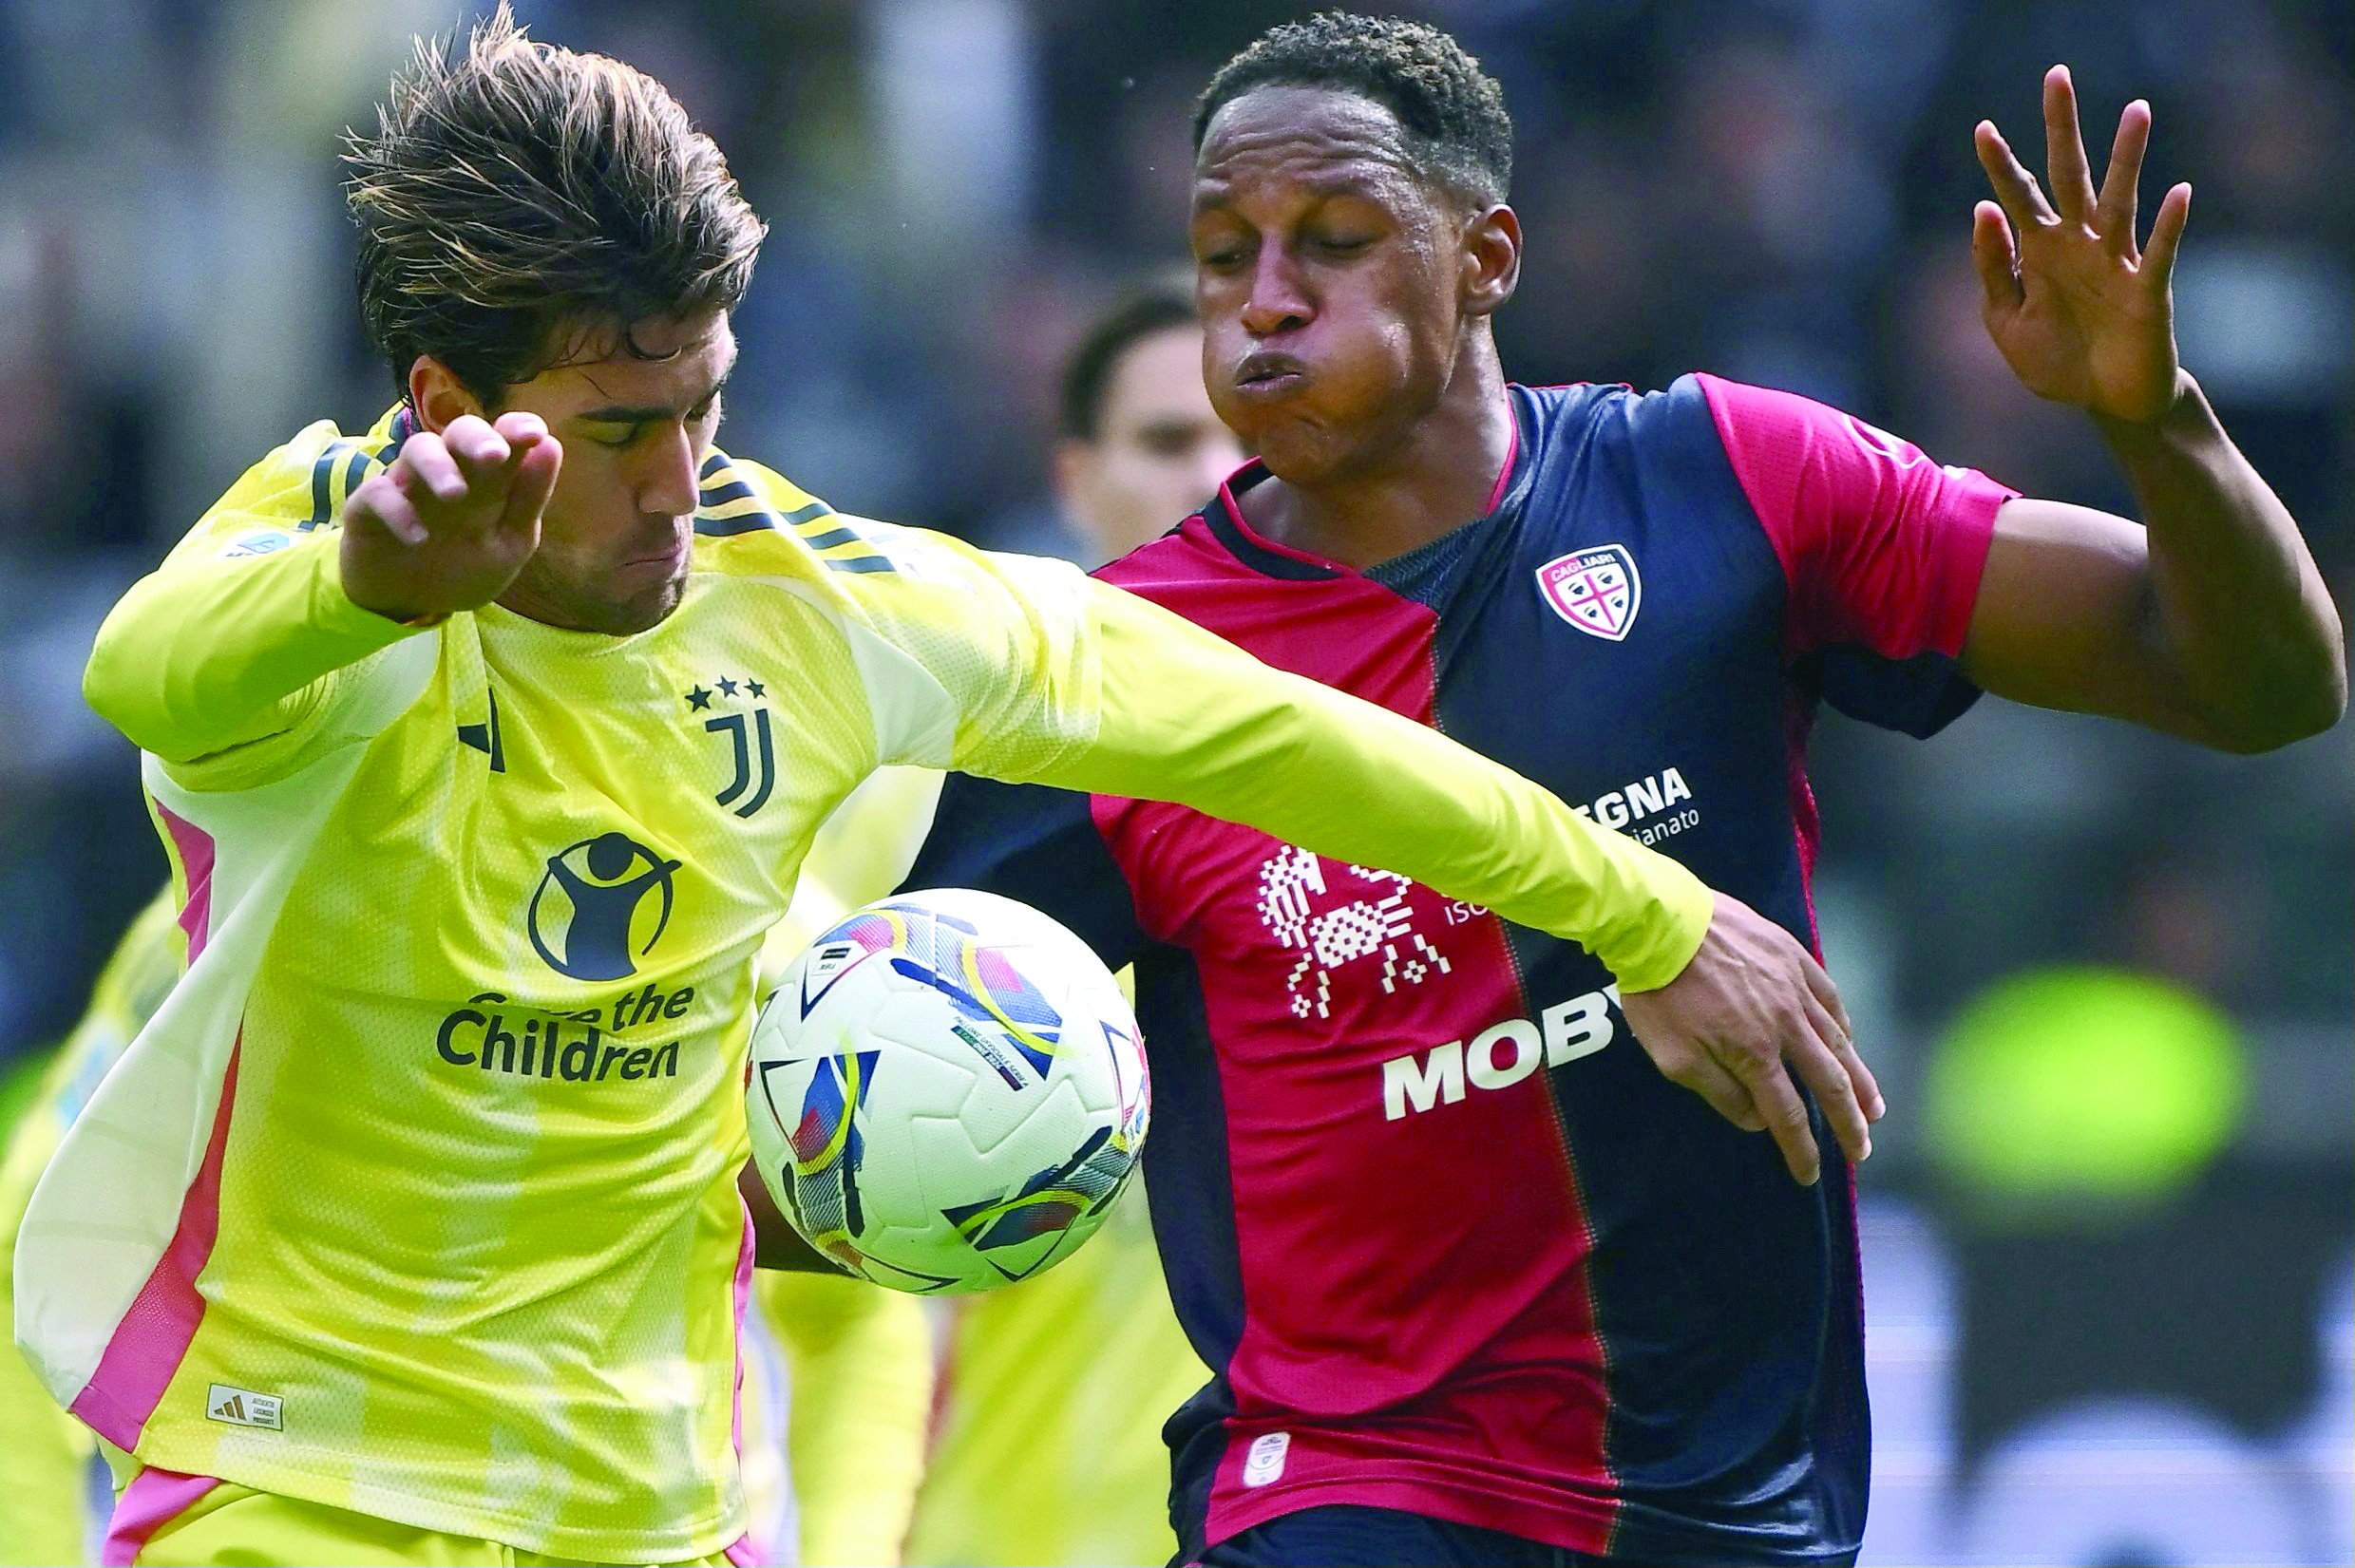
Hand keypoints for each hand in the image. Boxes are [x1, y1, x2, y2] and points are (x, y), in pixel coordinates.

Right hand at [341, 412, 560, 622]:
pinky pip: (378, 494)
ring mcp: (408, 484)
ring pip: (419, 449)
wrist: (410, 604)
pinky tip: (417, 537)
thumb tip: (551, 446)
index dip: (517, 428)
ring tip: (455, 494)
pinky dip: (398, 511)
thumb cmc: (463, 566)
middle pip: (459, 433)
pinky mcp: (369, 505)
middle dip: (477, 438)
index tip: (535, 433)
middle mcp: (449, 470)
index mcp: (488, 478)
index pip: (503, 438)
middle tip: (494, 455)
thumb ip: (529, 500)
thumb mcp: (508, 544)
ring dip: (438, 467)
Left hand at [1619, 893, 1881, 1185]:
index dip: (1801, 1149)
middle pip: (1829, 1084)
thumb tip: (1758, 1121)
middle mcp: (1786, 1025)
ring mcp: (1794, 989)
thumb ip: (1720, 1093)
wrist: (1660, 923)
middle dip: (1849, 1124)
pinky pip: (1830, 997)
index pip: (1788, 1116)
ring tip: (1875, 1108)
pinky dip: (1844, 1025)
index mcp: (1754, 1055)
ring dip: (1859, 1079)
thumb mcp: (1673, 1058)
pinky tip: (1850, 1041)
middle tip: (1862, 1152)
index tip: (1810, 1174)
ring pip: (1839, 1042)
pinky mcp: (1793, 958)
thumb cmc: (1659, 993)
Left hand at [1971, 65, 2189, 425]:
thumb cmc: (2058, 361)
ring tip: (2135, 110)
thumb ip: (1992, 271)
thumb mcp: (2007, 321)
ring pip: (2119, 201)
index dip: (2001, 165)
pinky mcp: (2147, 291)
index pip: (2017, 198)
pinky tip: (2179, 193)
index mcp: (2040, 251)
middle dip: (2061, 129)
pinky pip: (2158, 254)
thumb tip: (1982, 211)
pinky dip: (2168, 226)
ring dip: (2128, 158)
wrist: (2104, 404)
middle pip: (2068, 176)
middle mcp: (2078, 245)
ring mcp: (2115, 263)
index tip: (1982, 128)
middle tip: (2056, 77)